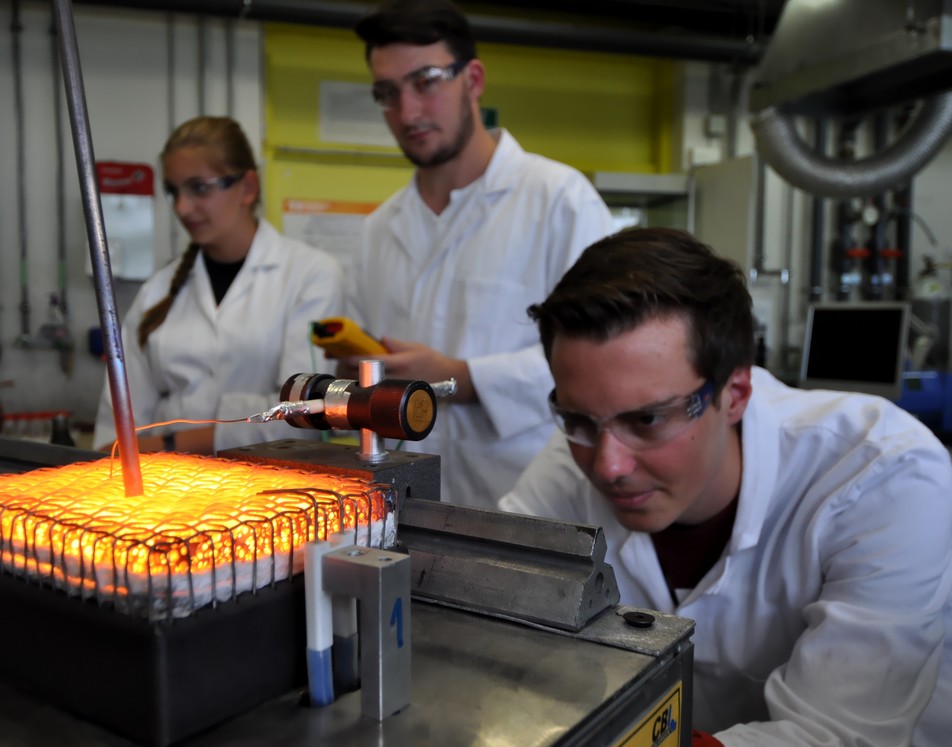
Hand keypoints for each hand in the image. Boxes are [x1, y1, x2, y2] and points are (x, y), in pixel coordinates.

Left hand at [339, 336, 474, 402]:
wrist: (449, 380)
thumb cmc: (432, 362)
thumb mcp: (415, 347)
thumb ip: (394, 344)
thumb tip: (378, 340)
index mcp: (399, 363)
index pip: (367, 362)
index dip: (348, 358)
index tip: (337, 354)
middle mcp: (394, 379)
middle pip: (360, 376)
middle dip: (343, 368)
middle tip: (335, 360)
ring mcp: (393, 390)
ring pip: (362, 386)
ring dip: (348, 378)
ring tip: (341, 369)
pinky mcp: (393, 397)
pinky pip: (371, 393)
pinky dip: (359, 387)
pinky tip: (353, 381)